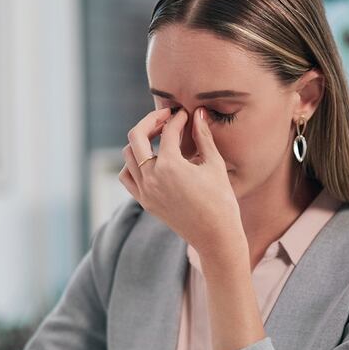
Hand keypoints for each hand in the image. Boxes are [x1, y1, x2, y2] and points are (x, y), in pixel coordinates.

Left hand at [119, 107, 242, 254]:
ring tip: (158, 137)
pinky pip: (127, 176)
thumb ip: (203, 136)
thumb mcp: (214, 164)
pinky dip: (133, 164)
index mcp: (170, 166)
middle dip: (151, 121)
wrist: (215, 236)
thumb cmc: (221, 200)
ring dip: (140, 142)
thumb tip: (199, 113)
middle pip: (136, 136)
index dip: (177, 119)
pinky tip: (150, 160)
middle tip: (165, 117)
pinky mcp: (144, 202)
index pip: (168, 131)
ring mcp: (145, 191)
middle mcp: (152, 177)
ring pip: (128, 155)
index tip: (186, 115)